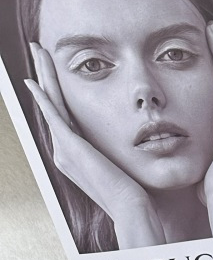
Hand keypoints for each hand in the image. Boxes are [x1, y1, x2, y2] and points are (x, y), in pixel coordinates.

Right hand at [23, 40, 164, 247]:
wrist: (131, 210)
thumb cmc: (134, 194)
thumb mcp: (121, 165)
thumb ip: (116, 151)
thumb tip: (132, 141)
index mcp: (74, 156)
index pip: (62, 114)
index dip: (57, 90)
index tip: (55, 70)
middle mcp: (63, 153)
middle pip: (52, 104)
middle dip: (46, 75)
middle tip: (39, 49)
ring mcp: (64, 150)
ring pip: (50, 103)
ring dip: (44, 75)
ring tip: (38, 50)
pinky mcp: (71, 147)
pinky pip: (53, 115)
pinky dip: (43, 97)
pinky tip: (32, 81)